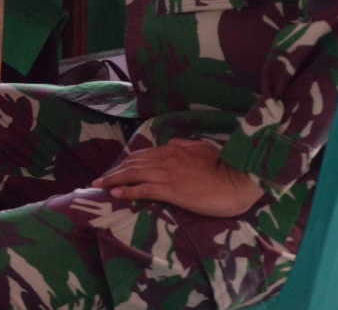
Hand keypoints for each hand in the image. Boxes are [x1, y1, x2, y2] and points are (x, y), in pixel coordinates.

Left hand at [93, 139, 265, 217]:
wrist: (238, 180)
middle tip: (99, 180)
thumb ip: (185, 145)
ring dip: (114, 180)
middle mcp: (166, 160)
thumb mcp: (204, 148)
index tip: (115, 169)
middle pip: (132, 164)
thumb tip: (171, 143)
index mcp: (173, 149)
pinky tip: (115, 193)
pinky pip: (144, 189)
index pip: (142, 156)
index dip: (126, 163)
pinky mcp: (172, 190)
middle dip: (114, 171)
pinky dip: (127, 190)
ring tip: (99, 186)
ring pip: (133, 175)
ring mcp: (167, 175)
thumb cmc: (225, 167)